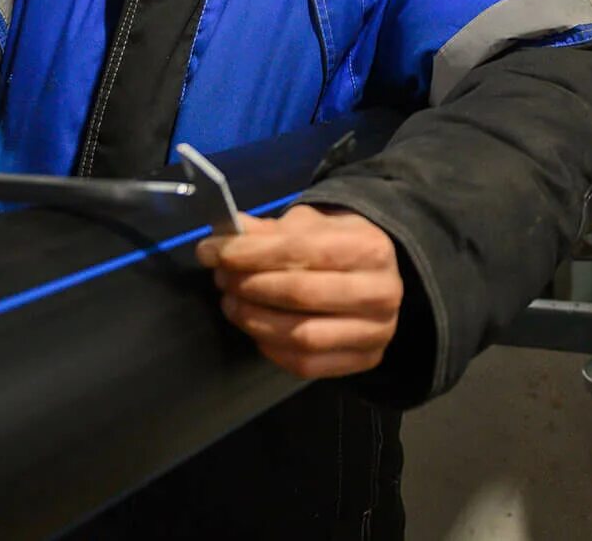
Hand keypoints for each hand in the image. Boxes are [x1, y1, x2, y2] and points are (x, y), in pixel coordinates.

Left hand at [196, 205, 401, 379]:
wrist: (377, 277)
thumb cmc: (338, 246)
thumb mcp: (310, 225)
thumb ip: (269, 230)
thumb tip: (227, 234)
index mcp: (370, 247)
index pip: (302, 250)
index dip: (250, 253)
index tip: (210, 252)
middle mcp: (381, 291)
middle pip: (300, 293)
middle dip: (249, 285)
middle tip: (220, 278)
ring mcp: (376, 331)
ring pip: (301, 335)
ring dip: (255, 320)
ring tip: (231, 303)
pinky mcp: (364, 360)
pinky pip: (306, 364)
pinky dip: (271, 347)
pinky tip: (255, 328)